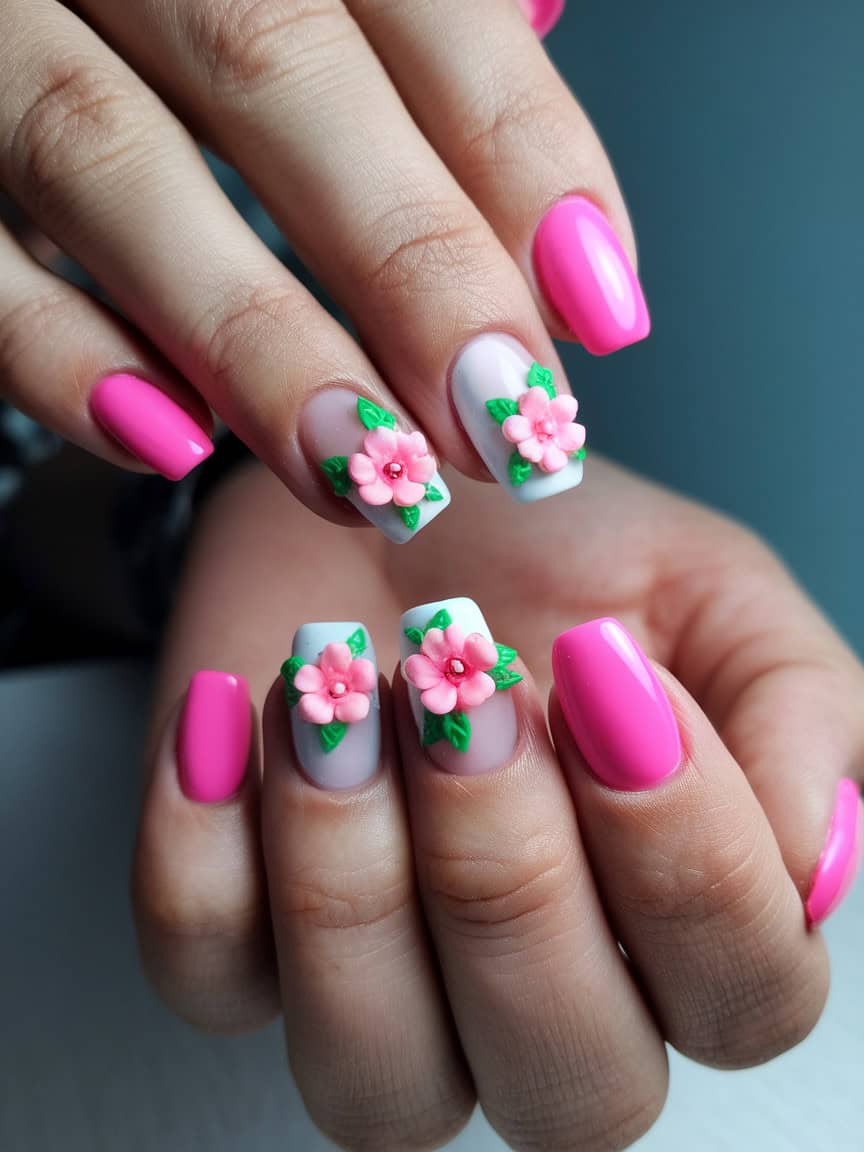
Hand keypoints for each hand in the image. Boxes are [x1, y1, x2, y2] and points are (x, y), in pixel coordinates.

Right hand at [0, 0, 642, 538]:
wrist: (18, 10)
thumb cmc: (190, 19)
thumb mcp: (320, 14)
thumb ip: (419, 86)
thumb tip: (562, 250)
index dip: (524, 153)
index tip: (600, 312)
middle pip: (276, 70)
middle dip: (409, 267)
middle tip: (499, 428)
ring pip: (108, 156)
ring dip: (253, 339)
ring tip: (361, 472)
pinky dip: (58, 353)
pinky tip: (168, 441)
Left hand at [134, 460, 862, 1150]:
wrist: (388, 495)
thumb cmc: (554, 552)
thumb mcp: (709, 588)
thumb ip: (794, 712)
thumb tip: (807, 864)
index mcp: (681, 929)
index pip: (742, 995)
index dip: (689, 856)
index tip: (613, 679)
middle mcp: (542, 1000)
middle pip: (565, 1077)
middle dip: (509, 870)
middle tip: (469, 678)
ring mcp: (381, 991)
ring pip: (375, 1077)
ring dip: (351, 873)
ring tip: (340, 694)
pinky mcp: (238, 939)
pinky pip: (206, 972)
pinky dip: (203, 839)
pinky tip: (231, 708)